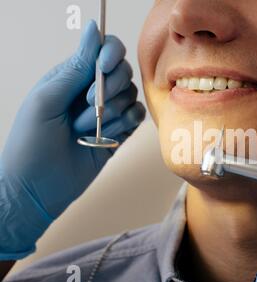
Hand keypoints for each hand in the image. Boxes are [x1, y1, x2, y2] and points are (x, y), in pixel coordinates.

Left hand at [0, 21, 145, 258]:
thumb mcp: (47, 99)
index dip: (110, 54)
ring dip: (112, 113)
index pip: (104, 50)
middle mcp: (92, 91)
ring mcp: (107, 113)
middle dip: (109, 89)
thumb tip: (94, 28)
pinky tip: (109, 135)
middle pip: (123, 72)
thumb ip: (76, 66)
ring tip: (86, 130)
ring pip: (130, 96)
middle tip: (87, 106)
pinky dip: (126, 123)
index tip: (104, 68)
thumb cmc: (31, 143)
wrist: (37, 188)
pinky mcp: (119, 133)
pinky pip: (137, 117)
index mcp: (72, 77)